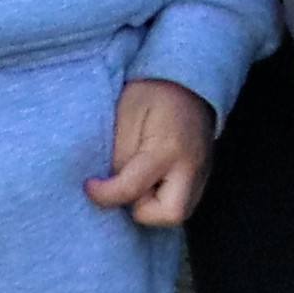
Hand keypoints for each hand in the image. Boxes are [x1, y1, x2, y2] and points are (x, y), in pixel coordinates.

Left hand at [90, 77, 214, 227]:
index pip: (131, 189)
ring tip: (139, 182)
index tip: (89, 185)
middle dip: (143, 210)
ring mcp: (203, 171)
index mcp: (168, 149)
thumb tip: (111, 184)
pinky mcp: (204, 173)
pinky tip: (151, 180)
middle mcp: (192, 166)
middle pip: (172, 215)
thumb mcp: (127, 114)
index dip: (104, 194)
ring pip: (180, 213)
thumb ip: (119, 154)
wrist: (190, 77)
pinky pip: (185, 200)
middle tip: (127, 187)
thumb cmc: (153, 91)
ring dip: (154, 206)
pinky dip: (164, 199)